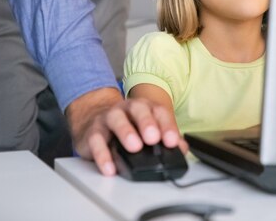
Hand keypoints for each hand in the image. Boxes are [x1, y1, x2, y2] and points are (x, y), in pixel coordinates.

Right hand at [66, 87, 186, 175]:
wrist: (96, 119)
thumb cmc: (128, 126)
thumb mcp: (147, 130)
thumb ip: (165, 138)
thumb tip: (181, 149)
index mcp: (144, 107)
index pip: (158, 111)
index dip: (167, 125)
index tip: (172, 141)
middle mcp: (127, 109)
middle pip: (138, 109)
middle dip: (147, 122)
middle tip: (153, 138)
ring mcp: (108, 118)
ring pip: (116, 119)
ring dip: (126, 132)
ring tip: (134, 147)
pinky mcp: (93, 132)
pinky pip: (96, 140)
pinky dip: (103, 155)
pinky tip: (110, 167)